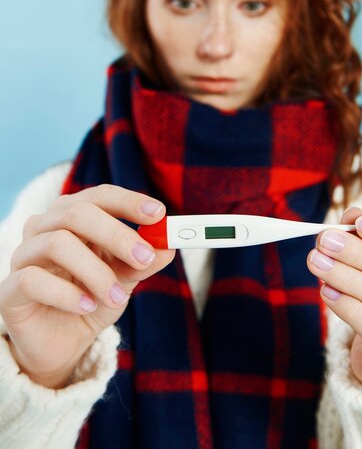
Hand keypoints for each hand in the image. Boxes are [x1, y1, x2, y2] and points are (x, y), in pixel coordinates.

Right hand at [0, 185, 174, 387]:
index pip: (99, 196)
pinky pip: (33, 279)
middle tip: (144, 258)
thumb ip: (141, 263)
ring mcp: (24, 255)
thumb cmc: (92, 299)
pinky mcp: (10, 288)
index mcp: (73, 216)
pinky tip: (87, 306)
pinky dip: (67, 294)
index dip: (128, 201)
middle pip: (77, 212)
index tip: (158, 214)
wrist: (61, 343)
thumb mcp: (123, 280)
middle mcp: (45, 227)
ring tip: (117, 297)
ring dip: (95, 271)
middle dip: (116, 233)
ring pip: (57, 243)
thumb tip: (167, 247)